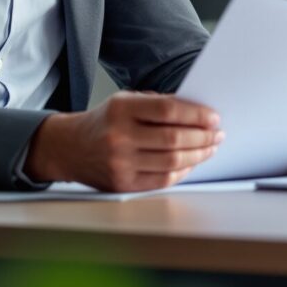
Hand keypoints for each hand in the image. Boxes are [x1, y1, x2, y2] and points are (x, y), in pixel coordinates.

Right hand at [23, 91, 222, 191]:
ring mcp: (120, 163)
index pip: (169, 111)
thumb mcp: (125, 102)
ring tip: (210, 148)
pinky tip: (191, 163)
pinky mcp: (123, 184)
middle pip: (174, 139)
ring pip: (172, 162)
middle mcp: (119, 137)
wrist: (69, 147)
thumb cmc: (104, 122)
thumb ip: (158, 105)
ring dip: (198, 155)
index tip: (214, 118)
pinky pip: (163, 181)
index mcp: (121, 109)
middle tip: (217, 134)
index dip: (196, 115)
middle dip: (203, 137)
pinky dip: (183, 172)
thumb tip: (198, 114)